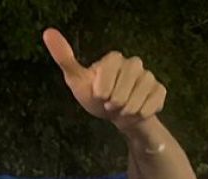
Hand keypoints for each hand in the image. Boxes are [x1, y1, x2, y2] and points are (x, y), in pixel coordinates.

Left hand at [43, 29, 166, 132]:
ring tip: (122, 109)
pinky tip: (137, 113)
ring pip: (138, 97)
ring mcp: (148, 77)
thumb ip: (65, 58)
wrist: (119, 117)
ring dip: (127, 110)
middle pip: (124, 87)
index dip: (102, 89)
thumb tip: (48, 32)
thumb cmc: (97, 98)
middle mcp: (134, 63)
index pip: (108, 70)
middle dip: (114, 101)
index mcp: (114, 58)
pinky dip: (141, 113)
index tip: (99, 95)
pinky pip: (152, 103)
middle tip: (111, 104)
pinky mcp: (159, 90)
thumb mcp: (77, 81)